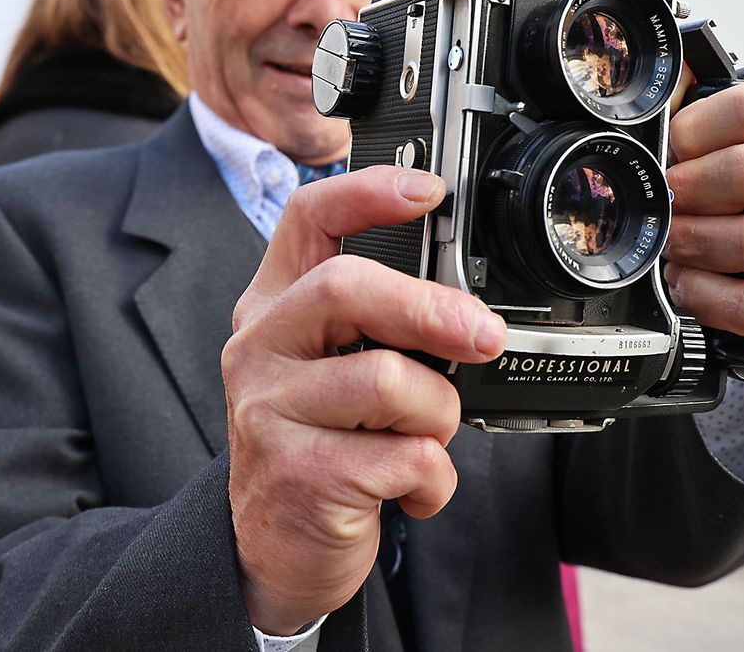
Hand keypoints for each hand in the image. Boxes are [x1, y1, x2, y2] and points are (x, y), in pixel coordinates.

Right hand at [222, 166, 506, 635]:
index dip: (369, 192)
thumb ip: (377, 325)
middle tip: (483, 336)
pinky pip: (403, 457)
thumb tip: (466, 302)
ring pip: (388, 380)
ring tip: (427, 438)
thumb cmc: (322, 446)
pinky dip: (433, 479)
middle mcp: (260, 347)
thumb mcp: (335, 369)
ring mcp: (269, 411)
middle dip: (432, 310)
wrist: (275, 551)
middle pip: (348, 289)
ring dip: (438, 415)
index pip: (308, 219)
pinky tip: (412, 491)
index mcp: (273, 306)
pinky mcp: (297, 474)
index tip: (431, 192)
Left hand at [660, 79, 743, 348]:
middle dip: (689, 188)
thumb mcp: (737, 130)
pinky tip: (688, 280)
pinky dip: (705, 294)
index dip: (695, 129)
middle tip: (668, 199)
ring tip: (674, 241)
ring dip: (694, 243)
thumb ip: (694, 99)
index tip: (674, 148)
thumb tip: (650, 86)